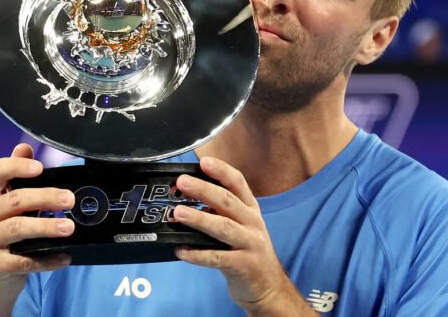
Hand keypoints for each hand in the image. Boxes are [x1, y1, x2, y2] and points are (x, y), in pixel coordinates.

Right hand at [0, 144, 74, 309]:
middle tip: (69, 199)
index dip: (17, 166)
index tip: (40, 167)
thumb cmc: (8, 231)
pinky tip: (64, 256)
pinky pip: (23, 261)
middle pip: (14, 201)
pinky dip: (46, 259)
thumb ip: (17, 176)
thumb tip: (24, 146)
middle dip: (45, 197)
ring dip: (46, 227)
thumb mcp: (10, 202)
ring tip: (69, 227)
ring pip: (17, 229)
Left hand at [173, 156, 313, 315]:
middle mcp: (252, 223)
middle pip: (228, 201)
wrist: (268, 287)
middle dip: (204, 189)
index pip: (238, 183)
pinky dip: (197, 254)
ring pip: (223, 227)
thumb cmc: (247, 252)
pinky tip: (180, 250)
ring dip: (199, 218)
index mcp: (251, 209)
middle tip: (182, 182)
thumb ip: (218, 213)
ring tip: (178, 213)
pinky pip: (217, 258)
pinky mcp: (243, 266)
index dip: (221, 171)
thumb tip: (184, 201)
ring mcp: (250, 244)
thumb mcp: (240, 226)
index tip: (203, 161)